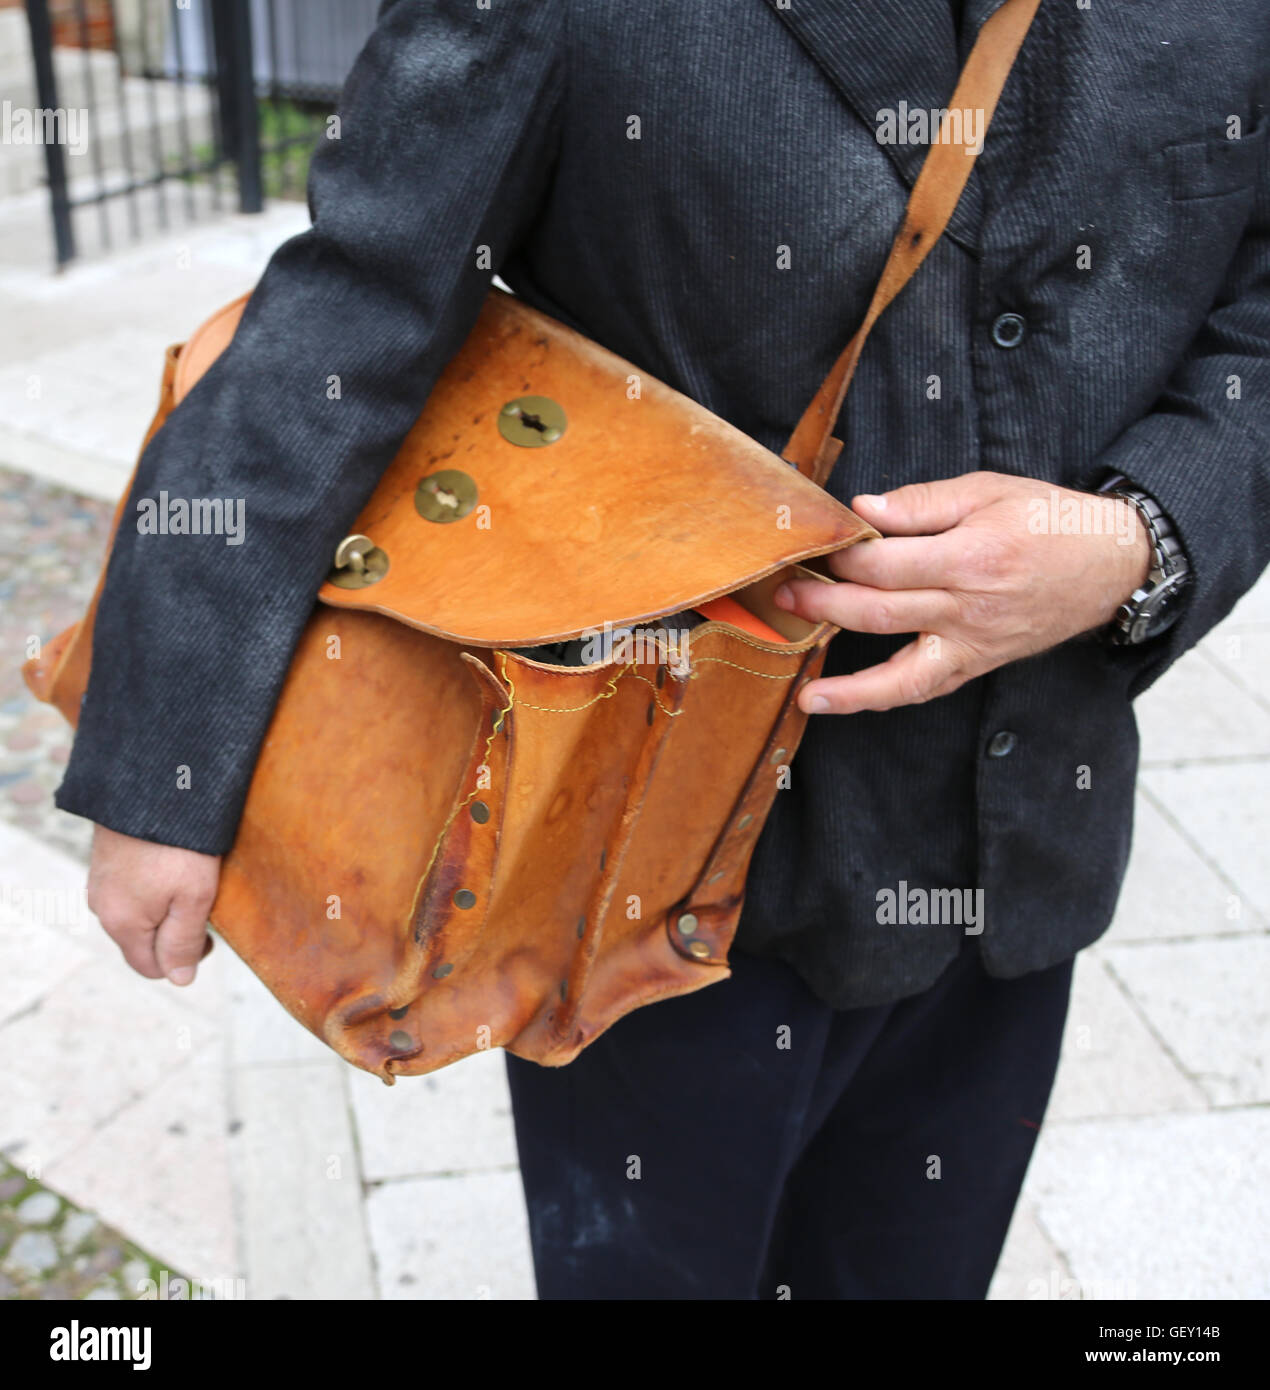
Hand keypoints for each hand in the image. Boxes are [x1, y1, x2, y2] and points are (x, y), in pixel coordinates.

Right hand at [85, 825, 220, 983]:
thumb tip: (180, 980)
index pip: (149, 967)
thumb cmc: (179, 845)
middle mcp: (102, 907)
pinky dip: (153, 887)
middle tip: (204, 905)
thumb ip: (183, 942)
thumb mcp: (193, 898)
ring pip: (137, 914)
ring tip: (190, 881)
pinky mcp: (106, 859)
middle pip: (141, 941)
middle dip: (173, 934)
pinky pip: (130, 889)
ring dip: (164, 909)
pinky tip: (172, 865)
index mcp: (121, 924)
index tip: (210, 935)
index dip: (183, 961)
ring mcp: (100, 881)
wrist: (152, 784)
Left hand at [776, 471, 1153, 714]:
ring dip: (847, 686)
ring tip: (805, 692)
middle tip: (782, 597)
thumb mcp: (990, 489)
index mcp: (969, 556)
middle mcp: (968, 607)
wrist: (1110, 564)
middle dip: (823, 606)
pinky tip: (843, 701)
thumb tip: (864, 509)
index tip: (813, 545)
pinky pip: (924, 689)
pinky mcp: (978, 664)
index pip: (884, 562)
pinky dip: (882, 699)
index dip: (841, 555)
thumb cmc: (1049, 521)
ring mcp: (973, 644)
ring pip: (899, 674)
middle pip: (879, 613)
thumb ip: (923, 502)